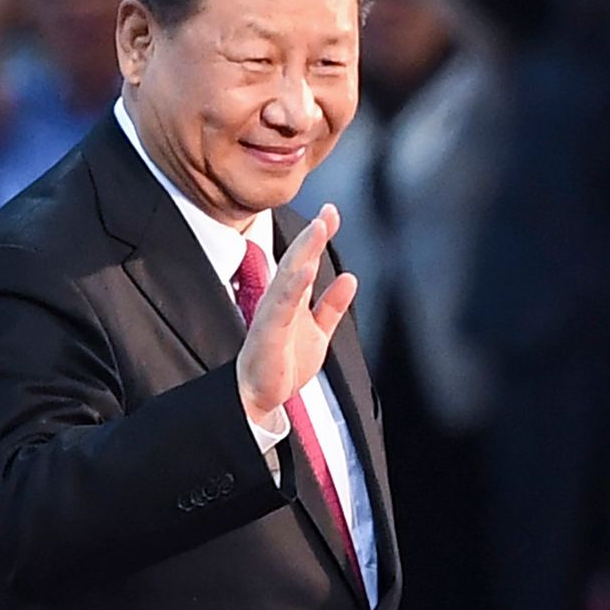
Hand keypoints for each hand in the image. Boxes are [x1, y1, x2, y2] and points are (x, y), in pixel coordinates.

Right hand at [234, 208, 355, 431]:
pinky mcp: (268, 333)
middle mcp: (280, 301)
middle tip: (327, 211)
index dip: (319, 237)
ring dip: (304, 251)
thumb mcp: (318, 332)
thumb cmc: (283, 363)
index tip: (332, 212)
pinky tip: (306, 269)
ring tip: (318, 229)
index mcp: (292, 298)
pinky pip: (282, 306)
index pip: (306, 260)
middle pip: (296, 260)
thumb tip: (349, 277)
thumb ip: (332, 305)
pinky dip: (295, 286)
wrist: (260, 398)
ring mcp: (273, 315)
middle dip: (312, 235)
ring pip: (288, 276)